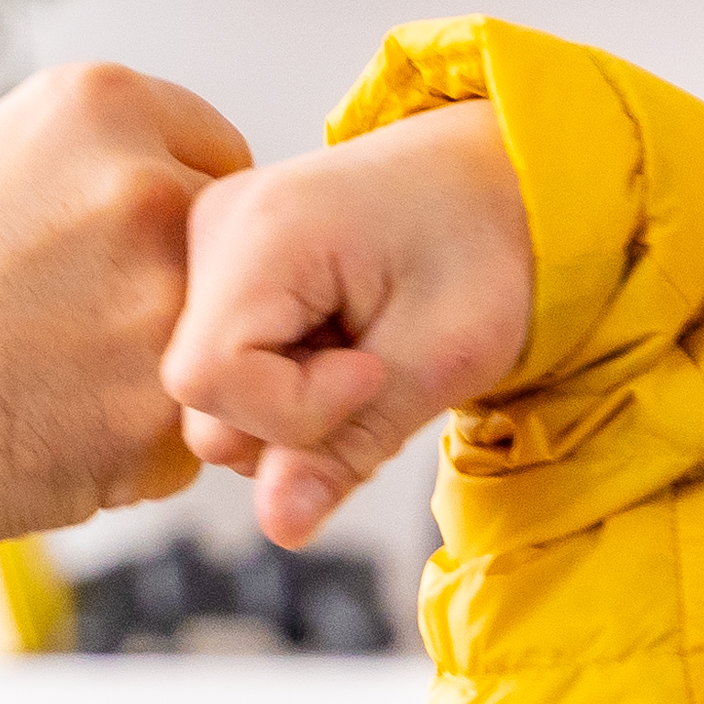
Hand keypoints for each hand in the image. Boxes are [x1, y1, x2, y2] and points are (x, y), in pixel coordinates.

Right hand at [0, 62, 253, 557]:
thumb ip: (95, 158)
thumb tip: (183, 172)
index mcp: (100, 103)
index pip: (220, 151)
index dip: (183, 213)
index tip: (129, 257)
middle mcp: (142, 183)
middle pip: (231, 245)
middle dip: (183, 288)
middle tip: (84, 330)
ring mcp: (161, 292)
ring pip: (218, 336)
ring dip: (163, 367)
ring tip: (60, 382)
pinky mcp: (163, 399)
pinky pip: (194, 423)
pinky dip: (143, 443)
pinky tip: (59, 434)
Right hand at [167, 102, 535, 549]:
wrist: (501, 175)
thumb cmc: (488, 247)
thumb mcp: (442, 358)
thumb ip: (351, 446)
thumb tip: (280, 528)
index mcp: (262, 229)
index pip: (209, 380)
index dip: (295, 410)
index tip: (377, 373)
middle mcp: (214, 226)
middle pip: (202, 401)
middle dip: (295, 420)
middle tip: (381, 365)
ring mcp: (210, 243)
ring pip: (210, 398)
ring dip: (293, 407)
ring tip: (364, 346)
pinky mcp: (220, 264)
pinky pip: (227, 367)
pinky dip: (287, 380)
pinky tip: (340, 339)